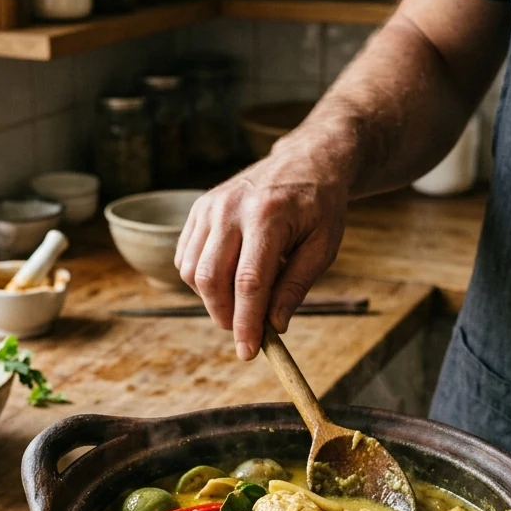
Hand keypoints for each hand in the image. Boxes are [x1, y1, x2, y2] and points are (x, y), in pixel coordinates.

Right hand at [175, 143, 348, 360]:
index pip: (249, 282)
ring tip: (243, 299)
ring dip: (213, 300)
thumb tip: (273, 326)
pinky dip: (202, 280)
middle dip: (225, 316)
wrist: (306, 159)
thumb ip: (296, 286)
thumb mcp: (324, 246)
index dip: (246, 322)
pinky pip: (186, 258)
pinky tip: (228, 279)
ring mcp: (210, 206)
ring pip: (193, 271)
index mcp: (269, 215)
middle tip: (246, 331)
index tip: (249, 352)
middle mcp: (232, 208)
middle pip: (212, 279)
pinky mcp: (198, 208)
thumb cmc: (320, 206)